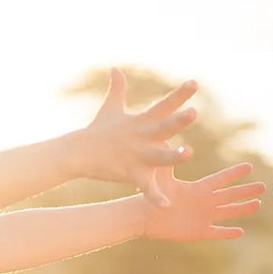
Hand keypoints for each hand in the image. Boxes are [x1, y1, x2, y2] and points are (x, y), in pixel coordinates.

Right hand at [72, 69, 198, 206]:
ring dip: (174, 156)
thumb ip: (118, 89)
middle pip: (164, 128)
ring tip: (189, 153)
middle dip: (178, 121)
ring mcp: (137, 156)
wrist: (78, 152)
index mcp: (142, 122)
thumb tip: (115, 68)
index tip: (195, 83)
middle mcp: (143, 137)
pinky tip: (167, 205)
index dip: (180, 94)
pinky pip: (146, 187)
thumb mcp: (110, 108)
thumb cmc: (97, 130)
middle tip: (193, 113)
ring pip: (160, 157)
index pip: (164, 105)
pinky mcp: (131, 173)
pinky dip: (155, 197)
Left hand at [142, 163, 265, 241]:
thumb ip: (168, 164)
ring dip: (242, 209)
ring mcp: (202, 217)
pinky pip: (217, 233)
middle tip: (263, 187)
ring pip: (228, 212)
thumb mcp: (161, 179)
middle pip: (230, 195)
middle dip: (246, 191)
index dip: (235, 174)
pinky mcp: (198, 232)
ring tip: (257, 204)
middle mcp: (203, 202)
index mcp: (198, 189)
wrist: (143, 218)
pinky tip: (240, 231)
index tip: (249, 167)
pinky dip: (228, 233)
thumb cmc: (150, 196)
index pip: (221, 179)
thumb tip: (167, 142)